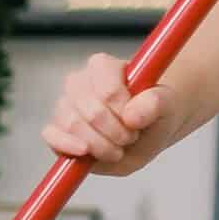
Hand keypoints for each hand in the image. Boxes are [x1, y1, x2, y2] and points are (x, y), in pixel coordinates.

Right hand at [42, 52, 172, 176]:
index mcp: (104, 66)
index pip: (108, 89)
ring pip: (72, 125)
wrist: (145, 131)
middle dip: (115, 132)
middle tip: (131, 138)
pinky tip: (85, 153)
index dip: (123, 112)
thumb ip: (156, 102)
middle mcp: (80, 82)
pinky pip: (51, 135)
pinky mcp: (56, 129)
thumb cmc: (155, 112)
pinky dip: (67, 146)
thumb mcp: (167, 104)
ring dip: (99, 144)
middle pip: (91, 111)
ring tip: (118, 148)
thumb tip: (132, 114)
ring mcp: (65, 106)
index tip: (137, 123)